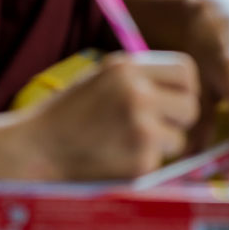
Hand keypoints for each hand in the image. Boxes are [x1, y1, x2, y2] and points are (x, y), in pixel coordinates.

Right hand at [25, 51, 199, 179]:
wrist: (38, 147)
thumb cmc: (68, 113)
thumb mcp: (100, 78)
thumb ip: (137, 78)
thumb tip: (181, 87)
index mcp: (125, 67)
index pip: (185, 70)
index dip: (183, 87)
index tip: (171, 98)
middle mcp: (137, 93)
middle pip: (190, 106)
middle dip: (178, 119)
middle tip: (154, 126)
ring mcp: (140, 127)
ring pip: (179, 138)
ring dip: (161, 144)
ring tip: (126, 142)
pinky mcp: (140, 160)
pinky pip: (160, 161)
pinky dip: (142, 162)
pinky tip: (116, 157)